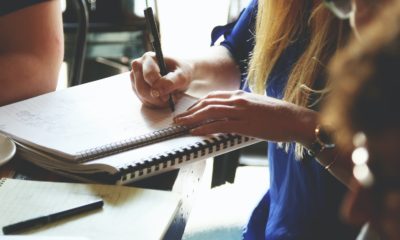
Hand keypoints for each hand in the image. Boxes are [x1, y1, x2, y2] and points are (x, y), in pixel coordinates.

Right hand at [130, 52, 192, 107]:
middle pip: (141, 88)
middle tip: (169, 99)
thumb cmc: (181, 72)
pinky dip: (156, 103)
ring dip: (157, 101)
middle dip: (156, 97)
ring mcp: (136, 78)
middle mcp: (139, 67)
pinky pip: (144, 101)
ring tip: (169, 97)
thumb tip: (157, 91)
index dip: (158, 87)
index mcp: (149, 58)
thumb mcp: (182, 76)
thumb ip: (171, 82)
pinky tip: (164, 99)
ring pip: (142, 96)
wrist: (181, 75)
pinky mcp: (137, 89)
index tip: (168, 95)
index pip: (148, 75)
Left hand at [173, 90, 317, 142]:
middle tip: (178, 118)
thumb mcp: (257, 104)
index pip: (212, 97)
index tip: (189, 111)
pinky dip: (205, 128)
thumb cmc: (278, 114)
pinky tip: (195, 132)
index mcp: (240, 94)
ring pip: (210, 112)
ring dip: (192, 119)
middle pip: (207, 103)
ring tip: (181, 125)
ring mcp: (240, 111)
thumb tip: (231, 113)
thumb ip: (242, 106)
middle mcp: (238, 100)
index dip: (197, 104)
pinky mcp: (244, 124)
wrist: (294, 119)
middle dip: (190, 111)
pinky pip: (219, 125)